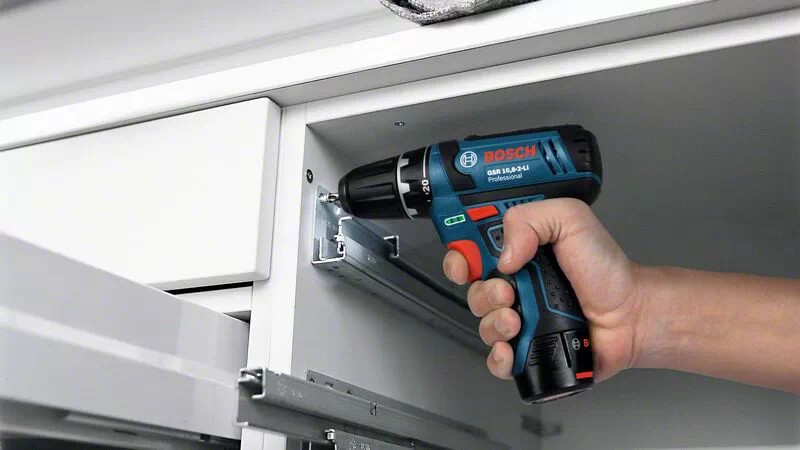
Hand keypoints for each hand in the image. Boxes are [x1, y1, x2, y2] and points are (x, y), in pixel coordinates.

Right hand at [443, 198, 641, 380]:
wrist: (630, 314)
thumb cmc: (606, 270)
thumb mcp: (572, 220)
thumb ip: (532, 219)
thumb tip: (503, 255)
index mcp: (518, 251)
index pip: (470, 250)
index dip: (459, 257)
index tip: (465, 264)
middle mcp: (514, 284)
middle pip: (472, 289)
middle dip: (482, 291)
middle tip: (508, 291)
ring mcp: (519, 317)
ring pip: (482, 323)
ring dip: (494, 322)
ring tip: (518, 318)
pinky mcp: (527, 348)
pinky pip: (496, 357)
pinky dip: (498, 355)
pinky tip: (512, 347)